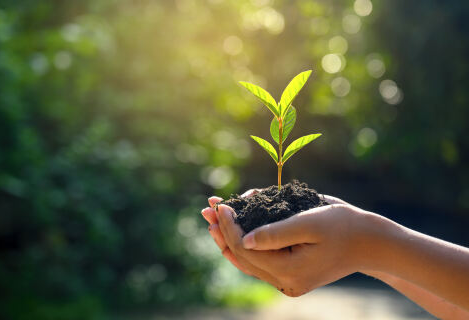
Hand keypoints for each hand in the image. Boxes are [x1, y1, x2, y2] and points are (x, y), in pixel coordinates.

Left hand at [201, 193, 370, 295]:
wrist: (367, 242)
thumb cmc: (343, 225)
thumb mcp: (310, 222)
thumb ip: (276, 232)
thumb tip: (243, 238)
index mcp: (290, 270)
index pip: (247, 249)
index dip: (230, 227)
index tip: (221, 205)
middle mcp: (285, 281)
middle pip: (243, 257)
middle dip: (223, 231)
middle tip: (206, 209)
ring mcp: (287, 281)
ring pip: (248, 261)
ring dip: (228, 238)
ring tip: (212, 220)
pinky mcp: (289, 275)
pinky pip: (259, 262)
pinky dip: (244, 245)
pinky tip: (232, 232)